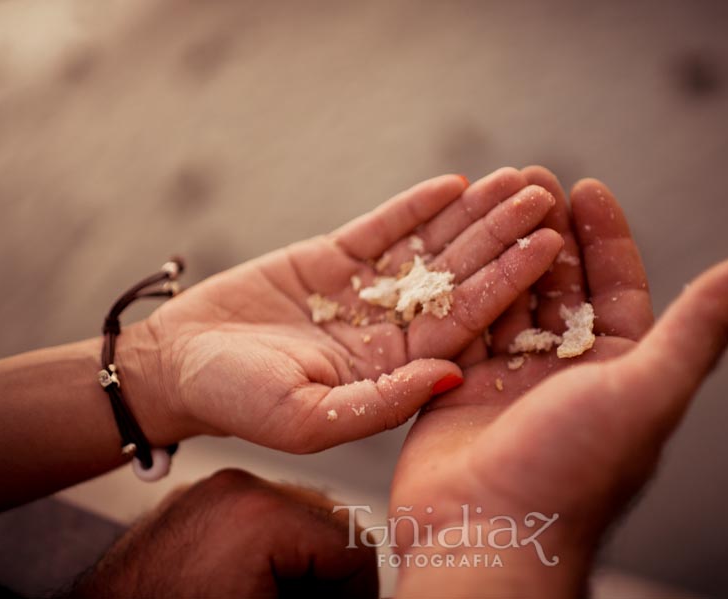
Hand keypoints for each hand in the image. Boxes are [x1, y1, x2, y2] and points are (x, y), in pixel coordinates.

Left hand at [65, 469, 375, 598]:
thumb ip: (331, 597)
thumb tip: (360, 592)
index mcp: (263, 516)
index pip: (354, 546)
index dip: (360, 592)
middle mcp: (241, 487)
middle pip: (332, 524)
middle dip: (333, 574)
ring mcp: (217, 489)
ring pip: (301, 516)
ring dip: (307, 560)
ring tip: (288, 595)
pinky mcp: (200, 501)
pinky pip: (261, 514)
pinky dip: (273, 548)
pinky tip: (261, 582)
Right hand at [126, 168, 563, 451]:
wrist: (179, 366)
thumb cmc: (239, 402)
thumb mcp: (309, 418)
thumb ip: (382, 403)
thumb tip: (452, 377)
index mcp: (399, 371)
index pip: (466, 320)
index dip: (508, 280)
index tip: (548, 244)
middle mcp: (395, 331)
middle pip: (459, 276)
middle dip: (501, 235)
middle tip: (543, 194)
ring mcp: (369, 293)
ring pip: (429, 248)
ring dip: (471, 213)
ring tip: (513, 178)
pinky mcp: (338, 260)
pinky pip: (385, 229)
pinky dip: (416, 206)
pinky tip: (454, 183)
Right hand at [388, 167, 727, 596]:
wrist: (485, 532)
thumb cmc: (574, 467)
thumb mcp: (650, 386)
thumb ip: (703, 324)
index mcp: (618, 374)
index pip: (617, 290)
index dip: (606, 238)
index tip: (587, 187)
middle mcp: (566, 374)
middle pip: (560, 288)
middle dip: (548, 232)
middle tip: (531, 176)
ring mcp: (510, 380)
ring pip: (511, 299)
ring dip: (505, 250)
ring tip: (493, 199)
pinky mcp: (460, 386)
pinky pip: (466, 324)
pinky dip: (463, 286)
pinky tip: (456, 247)